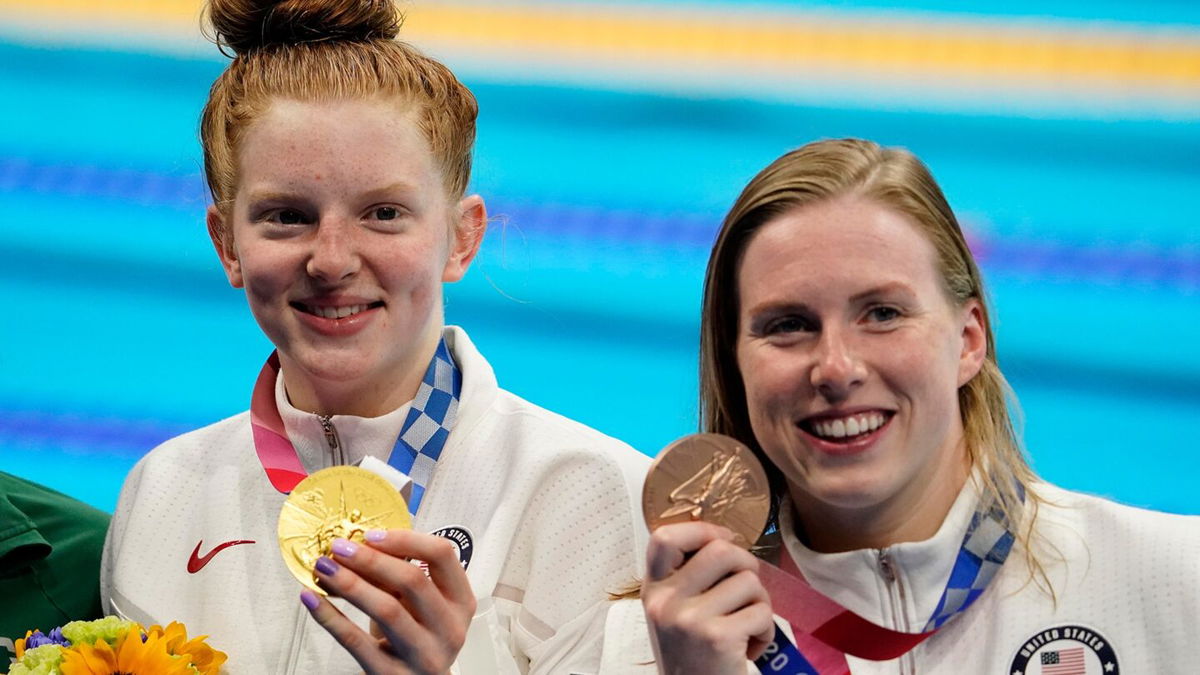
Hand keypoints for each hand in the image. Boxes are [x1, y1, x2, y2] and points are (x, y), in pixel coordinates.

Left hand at [301, 529, 475, 673]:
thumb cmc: (417, 639)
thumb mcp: (418, 606)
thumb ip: (397, 578)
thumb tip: (356, 547)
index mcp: (460, 602)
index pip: (442, 555)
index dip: (405, 539)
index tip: (372, 535)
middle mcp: (449, 629)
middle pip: (413, 580)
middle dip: (371, 559)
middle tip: (340, 547)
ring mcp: (424, 655)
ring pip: (387, 609)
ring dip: (350, 583)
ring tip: (325, 567)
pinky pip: (356, 641)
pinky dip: (330, 617)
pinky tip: (312, 600)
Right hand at [642, 521, 774, 674]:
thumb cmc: (692, 655)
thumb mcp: (673, 613)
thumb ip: (687, 579)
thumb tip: (724, 539)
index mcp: (653, 590)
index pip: (665, 537)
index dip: (702, 530)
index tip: (724, 540)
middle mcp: (665, 601)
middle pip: (721, 550)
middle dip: (746, 566)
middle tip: (746, 590)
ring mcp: (689, 619)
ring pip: (749, 581)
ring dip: (759, 604)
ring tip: (745, 627)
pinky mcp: (718, 637)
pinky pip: (762, 612)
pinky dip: (765, 631)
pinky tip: (750, 647)